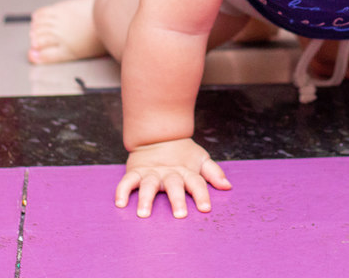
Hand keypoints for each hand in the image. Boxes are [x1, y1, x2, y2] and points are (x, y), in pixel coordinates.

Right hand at [114, 138, 230, 217]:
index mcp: (186, 171)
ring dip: (146, 199)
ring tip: (144, 214)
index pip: (196, 182)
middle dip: (177, 199)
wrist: (158, 134)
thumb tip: (228, 186)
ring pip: (148, 185)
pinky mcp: (136, 171)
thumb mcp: (200, 160)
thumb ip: (213, 173)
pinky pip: (127, 181)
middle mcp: (169, 172)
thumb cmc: (182, 153)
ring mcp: (151, 172)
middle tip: (180, 215)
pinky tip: (120, 203)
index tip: (206, 209)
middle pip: (174, 185)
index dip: (202, 194)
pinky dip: (122, 191)